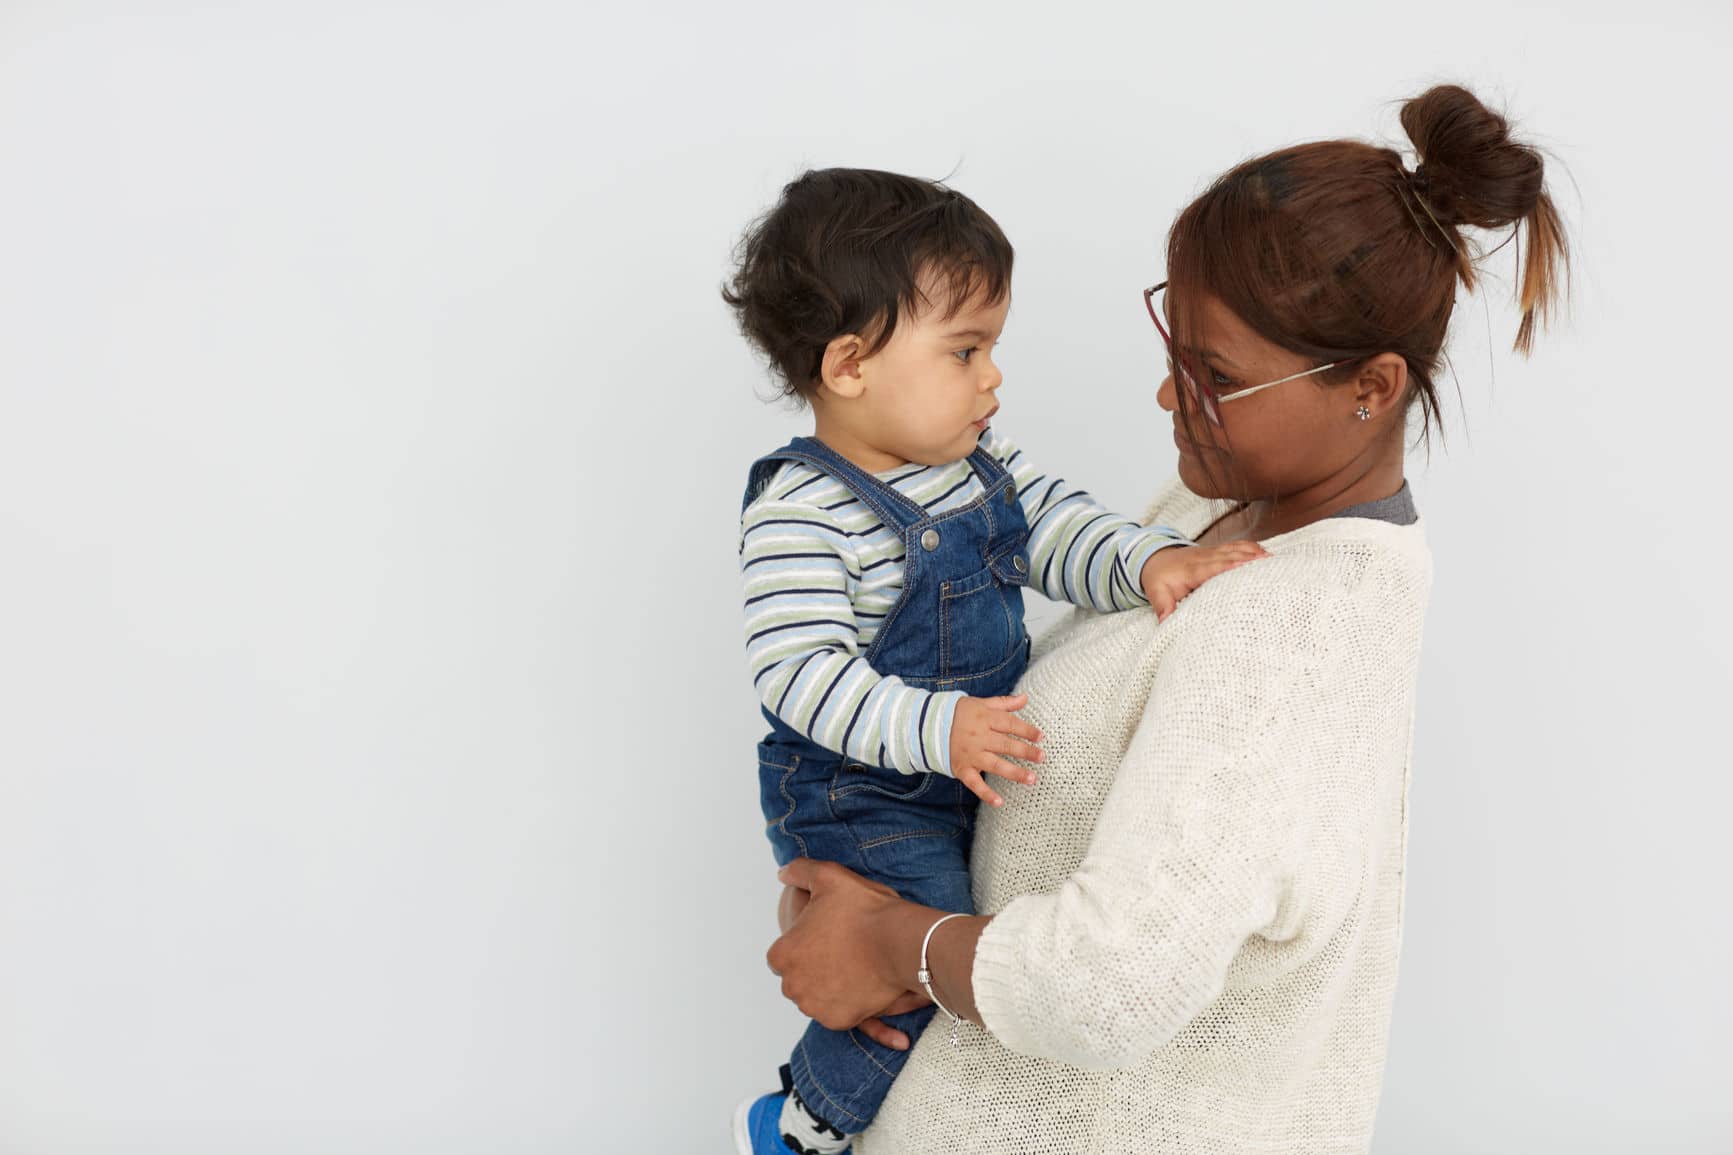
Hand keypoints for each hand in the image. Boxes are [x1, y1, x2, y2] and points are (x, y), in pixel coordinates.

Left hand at [777, 879, 930, 1048]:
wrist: (902, 942)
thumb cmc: (864, 909)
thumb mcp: (828, 876)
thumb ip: (800, 871)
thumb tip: (783, 873)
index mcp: (783, 954)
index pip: (784, 953)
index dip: (804, 942)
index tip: (824, 933)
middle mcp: (793, 986)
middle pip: (800, 976)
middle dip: (816, 965)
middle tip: (843, 947)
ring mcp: (816, 1006)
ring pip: (818, 995)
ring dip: (831, 984)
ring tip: (855, 963)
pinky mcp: (840, 1021)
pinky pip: (840, 1011)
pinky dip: (849, 1002)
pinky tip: (862, 983)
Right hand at [949, 694, 1041, 808]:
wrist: (927, 725)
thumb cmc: (959, 713)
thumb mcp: (981, 703)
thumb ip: (1004, 703)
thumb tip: (1026, 697)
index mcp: (985, 718)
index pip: (1010, 724)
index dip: (1027, 730)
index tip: (1041, 737)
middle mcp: (979, 737)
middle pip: (1005, 745)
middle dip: (1026, 752)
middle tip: (1042, 758)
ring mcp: (970, 754)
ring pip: (995, 765)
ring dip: (1015, 773)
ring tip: (1032, 779)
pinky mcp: (962, 769)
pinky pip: (975, 783)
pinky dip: (986, 794)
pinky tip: (1000, 802)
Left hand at [1140, 540, 1266, 621]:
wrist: (1154, 558)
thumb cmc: (1159, 578)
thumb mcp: (1156, 593)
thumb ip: (1163, 606)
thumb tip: (1165, 622)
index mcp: (1192, 570)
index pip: (1213, 567)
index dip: (1229, 565)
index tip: (1245, 566)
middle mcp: (1204, 558)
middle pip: (1230, 556)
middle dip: (1249, 559)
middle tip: (1271, 563)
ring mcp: (1212, 552)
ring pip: (1235, 549)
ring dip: (1254, 553)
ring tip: (1274, 560)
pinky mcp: (1217, 551)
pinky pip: (1236, 546)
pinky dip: (1251, 549)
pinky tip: (1266, 555)